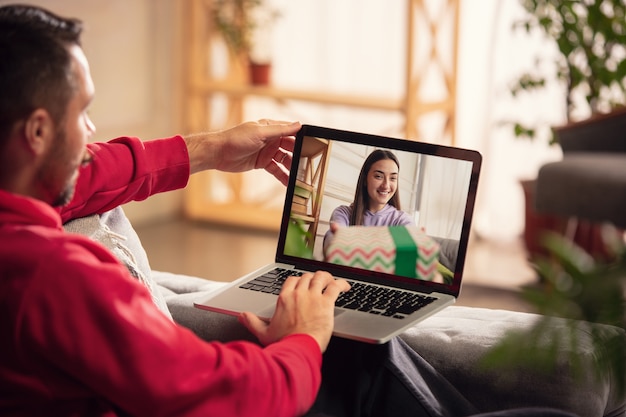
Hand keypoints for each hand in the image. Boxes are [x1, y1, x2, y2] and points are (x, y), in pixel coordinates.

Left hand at [184, 119, 300, 185]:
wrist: (218, 153)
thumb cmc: (235, 138)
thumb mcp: (260, 132)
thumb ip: (280, 130)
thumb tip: (298, 124)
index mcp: (271, 128)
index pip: (292, 132)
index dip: (303, 138)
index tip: (314, 146)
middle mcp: (271, 139)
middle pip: (291, 148)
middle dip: (300, 156)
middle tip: (309, 166)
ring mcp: (267, 151)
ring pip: (285, 160)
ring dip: (292, 168)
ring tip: (301, 177)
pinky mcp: (262, 163)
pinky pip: (276, 170)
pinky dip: (283, 176)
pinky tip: (289, 183)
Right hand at [238, 271, 350, 351]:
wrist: (298, 349)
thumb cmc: (284, 343)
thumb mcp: (264, 333)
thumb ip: (252, 322)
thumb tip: (242, 315)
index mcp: (285, 299)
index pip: (292, 280)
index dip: (299, 280)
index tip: (303, 284)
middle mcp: (299, 294)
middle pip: (307, 276)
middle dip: (314, 278)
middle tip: (319, 284)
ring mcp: (313, 297)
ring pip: (321, 277)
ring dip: (327, 278)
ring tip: (332, 282)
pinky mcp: (326, 303)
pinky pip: (336, 286)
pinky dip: (342, 284)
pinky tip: (345, 287)